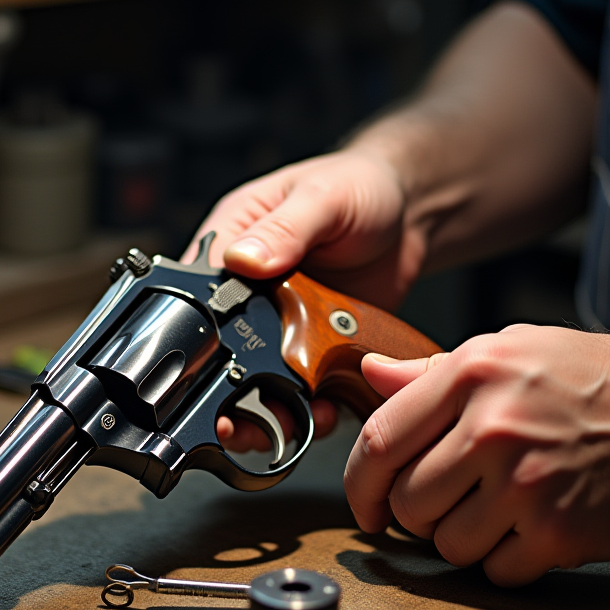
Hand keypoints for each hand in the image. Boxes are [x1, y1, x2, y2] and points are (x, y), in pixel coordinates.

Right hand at [189, 144, 425, 450]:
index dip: (200, 342)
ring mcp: (280, 322)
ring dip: (272, 409)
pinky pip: (302, 387)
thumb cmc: (359, 186)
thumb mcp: (322, 198)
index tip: (210, 374)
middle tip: (238, 423)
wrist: (411, 212)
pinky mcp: (312, 345)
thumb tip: (243, 259)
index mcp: (232, 242)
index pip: (197, 298)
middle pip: (222, 353)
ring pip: (259, 380)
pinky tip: (324, 412)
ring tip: (293, 421)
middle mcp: (249, 289)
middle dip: (231, 395)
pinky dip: (310, 408)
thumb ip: (285, 229)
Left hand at [347, 326, 609, 585]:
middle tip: (439, 504)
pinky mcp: (559, 534)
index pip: (380, 441)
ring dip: (458, 538)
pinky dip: (503, 560)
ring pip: (445, 544)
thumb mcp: (512, 351)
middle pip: (407, 501)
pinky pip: (495, 571)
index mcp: (472, 376)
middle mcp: (493, 429)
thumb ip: (432, 370)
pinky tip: (526, 528)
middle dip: (411, 514)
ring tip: (493, 510)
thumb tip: (369, 374)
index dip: (359, 482)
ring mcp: (526, 486)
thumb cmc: (596, 378)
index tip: (365, 503)